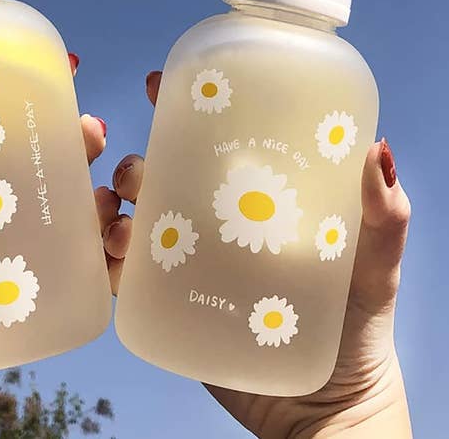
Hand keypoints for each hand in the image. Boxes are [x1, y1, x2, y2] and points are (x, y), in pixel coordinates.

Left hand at [0, 55, 110, 438]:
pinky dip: (112, 260)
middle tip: (96, 142)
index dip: (50, 115)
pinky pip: (85, 274)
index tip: (72, 90)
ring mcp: (24, 256)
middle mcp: (5, 216)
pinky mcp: (38, 297)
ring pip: (83, 221)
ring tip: (113, 205)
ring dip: (112, 206)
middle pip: (61, 175)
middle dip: (90, 154)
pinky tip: (117, 249)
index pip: (19, 141)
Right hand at [107, 71, 411, 438]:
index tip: (159, 85)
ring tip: (118, 223)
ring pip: (131, 219)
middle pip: (158, 176)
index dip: (179, 109)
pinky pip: (125, 273)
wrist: (325, 406)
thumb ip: (384, 216)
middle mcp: (212, 222)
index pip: (210, 142)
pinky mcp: (170, 301)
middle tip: (134, 175)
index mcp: (250, 200)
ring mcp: (188, 261)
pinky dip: (106, 259)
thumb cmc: (354, 327)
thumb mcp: (374, 267)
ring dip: (110, 211)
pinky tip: (110, 258)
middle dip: (133, 165)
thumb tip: (377, 151)